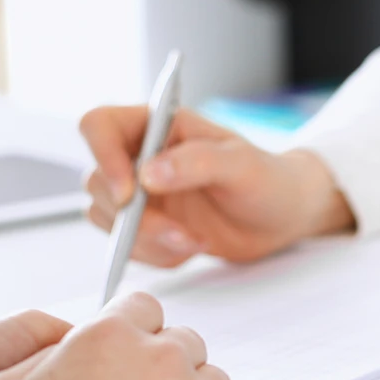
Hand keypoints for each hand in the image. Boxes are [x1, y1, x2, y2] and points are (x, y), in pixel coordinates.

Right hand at [81, 105, 354, 268]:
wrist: (282, 215)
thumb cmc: (268, 178)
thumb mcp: (242, 165)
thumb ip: (197, 162)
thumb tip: (147, 175)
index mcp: (158, 124)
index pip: (99, 125)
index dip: (103, 157)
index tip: (130, 194)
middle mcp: (140, 154)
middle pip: (98, 182)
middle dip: (135, 218)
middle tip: (180, 234)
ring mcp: (140, 191)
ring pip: (107, 219)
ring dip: (147, 240)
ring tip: (196, 242)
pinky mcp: (145, 224)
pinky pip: (126, 246)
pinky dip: (156, 255)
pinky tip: (193, 247)